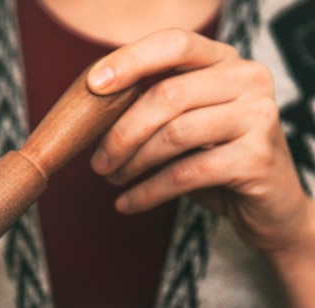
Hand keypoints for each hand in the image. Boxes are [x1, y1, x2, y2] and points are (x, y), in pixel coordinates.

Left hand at [87, 29, 313, 254]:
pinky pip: (186, 174)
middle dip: (122, 131)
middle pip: (168, 95)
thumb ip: (158, 110)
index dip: (130, 61)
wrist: (271, 207)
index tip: (93, 85)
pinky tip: (127, 204)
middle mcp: (248, 79)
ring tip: (113, 180)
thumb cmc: (221, 164)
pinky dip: (148, 192)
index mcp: (227, 61)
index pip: (174, 44)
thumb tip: (96, 108)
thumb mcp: (190, 127)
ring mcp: (257, 117)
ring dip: (133, 163)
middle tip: (98, 161)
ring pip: (175, 135)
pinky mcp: (256, 158)